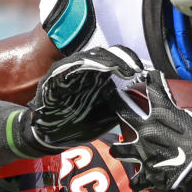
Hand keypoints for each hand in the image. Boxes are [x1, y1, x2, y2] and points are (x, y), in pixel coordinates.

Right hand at [21, 45, 143, 151]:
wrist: (50, 137)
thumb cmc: (78, 124)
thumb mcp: (105, 115)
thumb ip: (120, 103)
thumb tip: (141, 96)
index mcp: (97, 76)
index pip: (114, 59)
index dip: (127, 60)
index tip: (140, 69)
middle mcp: (83, 70)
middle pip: (101, 54)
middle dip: (118, 58)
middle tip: (131, 68)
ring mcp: (66, 72)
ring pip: (85, 57)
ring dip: (101, 60)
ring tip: (115, 67)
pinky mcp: (53, 78)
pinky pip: (64, 67)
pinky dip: (77, 66)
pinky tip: (89, 66)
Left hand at [112, 71, 191, 191]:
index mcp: (164, 113)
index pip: (155, 87)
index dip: (152, 78)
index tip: (150, 74)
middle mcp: (148, 129)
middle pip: (125, 112)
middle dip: (118, 104)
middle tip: (113, 99)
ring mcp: (144, 152)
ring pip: (121, 149)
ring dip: (119, 149)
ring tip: (117, 149)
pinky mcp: (147, 174)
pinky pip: (136, 180)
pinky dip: (137, 182)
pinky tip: (136, 183)